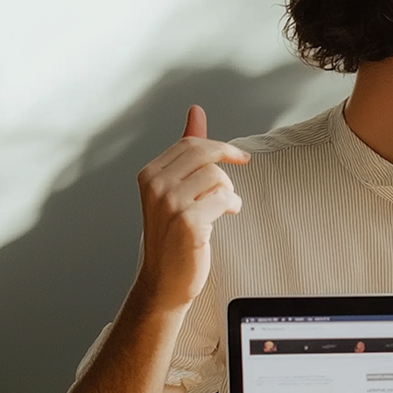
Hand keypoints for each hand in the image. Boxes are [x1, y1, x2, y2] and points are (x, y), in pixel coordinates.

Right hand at [133, 105, 249, 312]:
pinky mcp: (188, 221)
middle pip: (204, 154)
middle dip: (228, 160)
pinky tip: (227, 215)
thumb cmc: (173, 234)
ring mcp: (170, 203)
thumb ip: (186, 151)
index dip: (219, 147)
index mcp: (149, 174)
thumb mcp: (174, 189)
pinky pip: (224, 198)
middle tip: (243, 166)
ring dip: (229, 191)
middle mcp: (155, 186)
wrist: (164, 282)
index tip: (239, 156)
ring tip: (225, 206)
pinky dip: (231, 205)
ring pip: (217, 177)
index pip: (190, 144)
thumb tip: (196, 111)